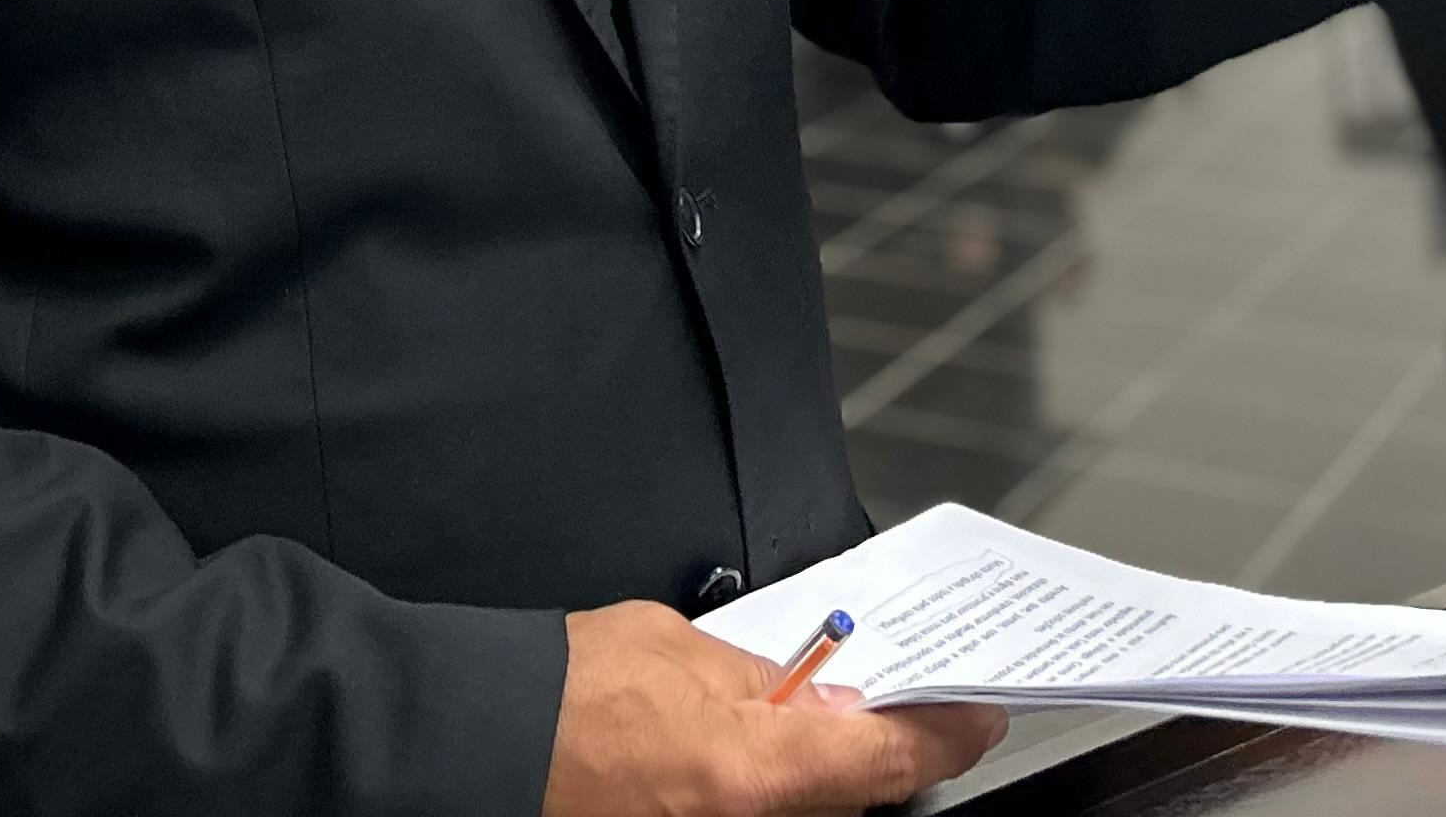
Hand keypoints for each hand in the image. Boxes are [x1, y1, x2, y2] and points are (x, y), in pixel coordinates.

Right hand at [543, 602, 1003, 816]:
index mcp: (751, 772)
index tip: (977, 717)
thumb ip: (749, 673)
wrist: (468, 747)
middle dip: (862, 750)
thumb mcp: (667, 645)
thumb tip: (801, 689)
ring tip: (779, 723)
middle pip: (849, 800)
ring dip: (806, 774)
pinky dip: (757, 790)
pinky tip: (730, 758)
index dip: (946, 736)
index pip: (889, 762)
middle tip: (868, 702)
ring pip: (801, 814)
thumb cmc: (552, 695)